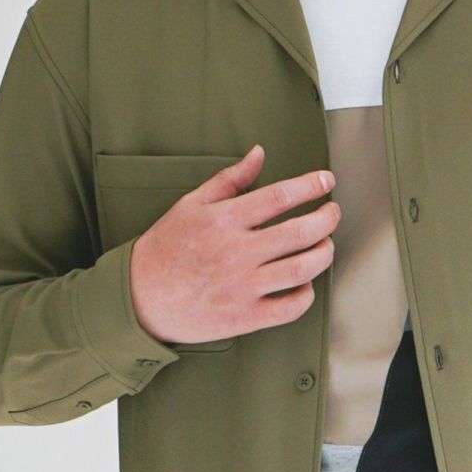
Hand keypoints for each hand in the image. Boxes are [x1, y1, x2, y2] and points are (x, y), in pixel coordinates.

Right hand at [128, 144, 339, 344]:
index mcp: (223, 220)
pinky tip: (305, 283)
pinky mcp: (245, 317)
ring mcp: (242, 287)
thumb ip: (230, 179)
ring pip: (303, 269)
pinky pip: (290, 308)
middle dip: (327, 218)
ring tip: (326, 245)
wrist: (139, 298)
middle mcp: (236, 252)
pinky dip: (307, 294)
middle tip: (332, 212)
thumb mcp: (191, 204)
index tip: (326, 180)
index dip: (310, 185)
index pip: (279, 197)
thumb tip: (259, 154)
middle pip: (300, 232)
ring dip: (324, 253)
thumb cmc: (166, 248)